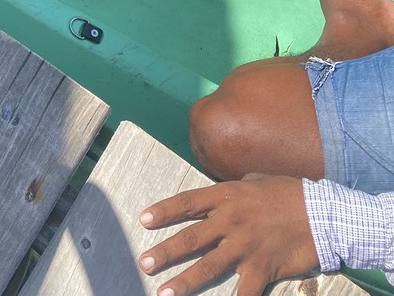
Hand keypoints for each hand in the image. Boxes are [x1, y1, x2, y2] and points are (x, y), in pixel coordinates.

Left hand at [138, 174, 319, 295]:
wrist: (321, 213)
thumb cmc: (289, 192)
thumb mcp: (256, 180)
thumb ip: (236, 188)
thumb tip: (224, 192)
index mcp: (226, 196)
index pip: (187, 202)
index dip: (164, 211)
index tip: (143, 220)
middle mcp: (230, 220)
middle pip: (190, 237)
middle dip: (165, 251)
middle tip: (144, 262)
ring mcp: (245, 246)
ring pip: (207, 265)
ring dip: (184, 282)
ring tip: (163, 293)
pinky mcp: (262, 267)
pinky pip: (243, 292)